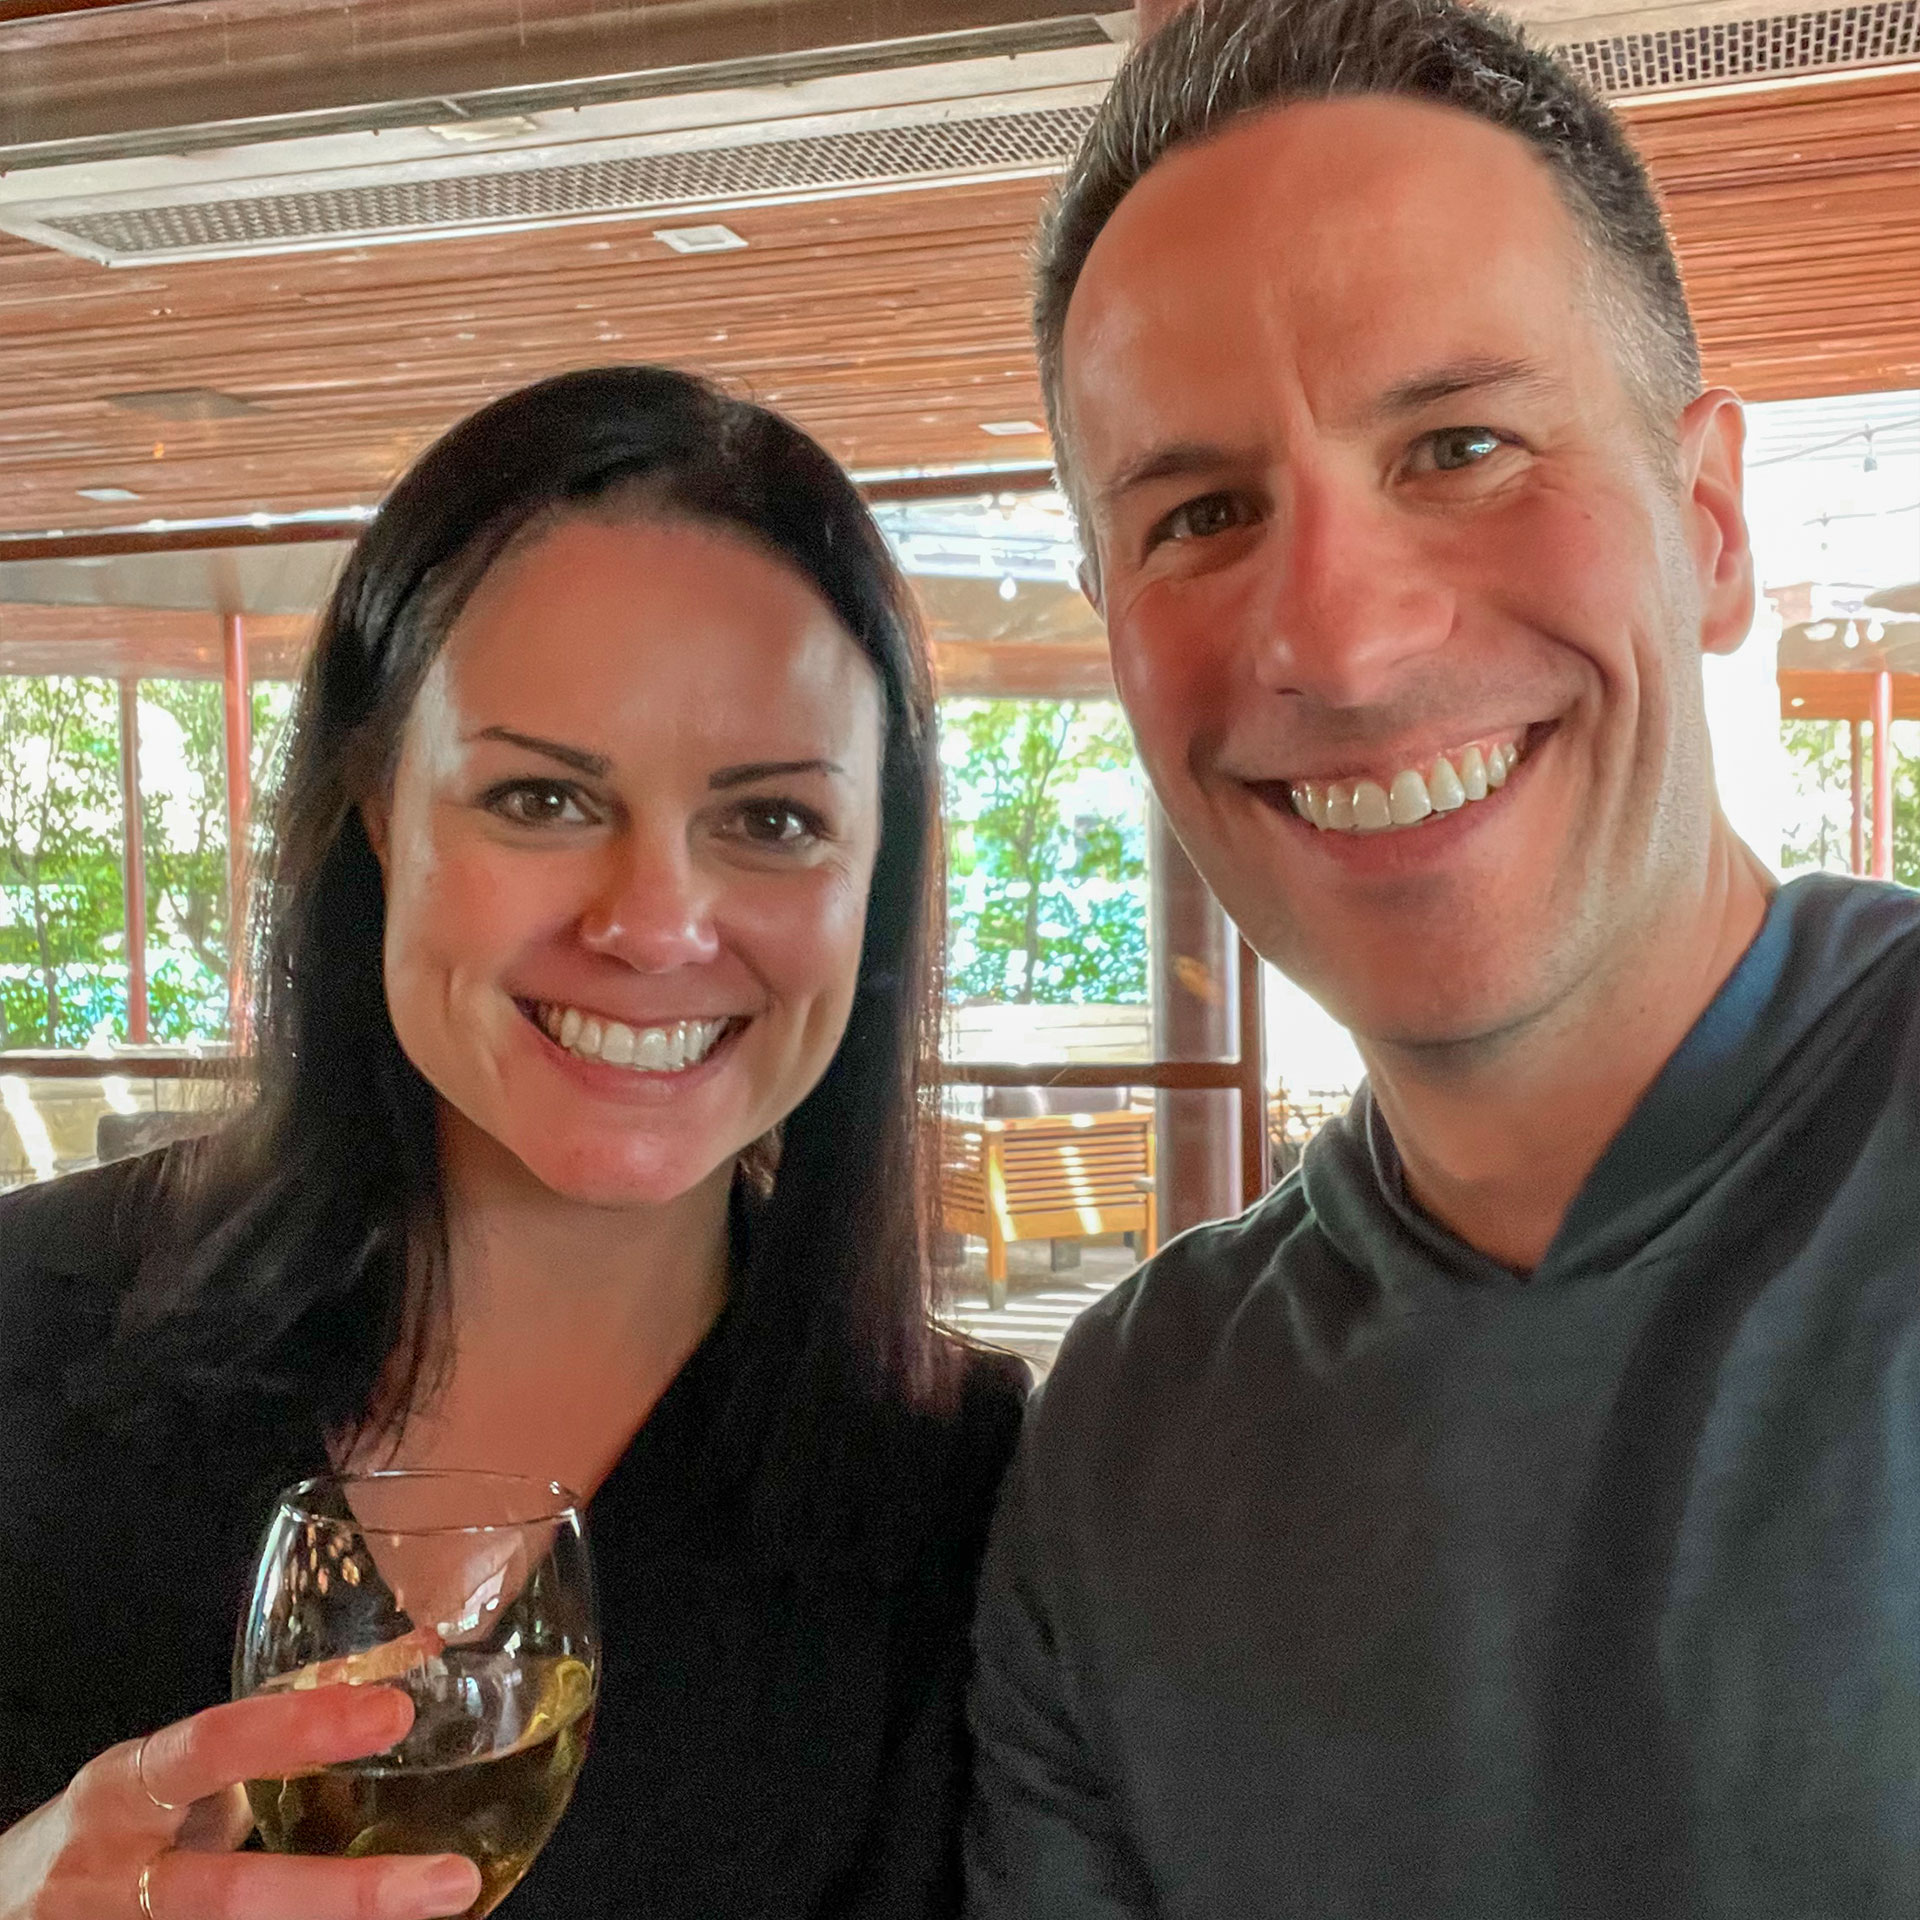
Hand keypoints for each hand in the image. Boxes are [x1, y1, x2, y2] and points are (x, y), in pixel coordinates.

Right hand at [0, 1684, 482, 1919]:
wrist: (1, 1915)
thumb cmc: (110, 1833)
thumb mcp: (163, 1777)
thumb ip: (266, 1737)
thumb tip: (403, 1666)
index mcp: (124, 1790)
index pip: (212, 1745)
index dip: (300, 1727)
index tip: (395, 1712)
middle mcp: (112, 1876)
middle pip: (232, 1896)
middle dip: (349, 1894)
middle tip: (449, 1881)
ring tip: (441, 1913)